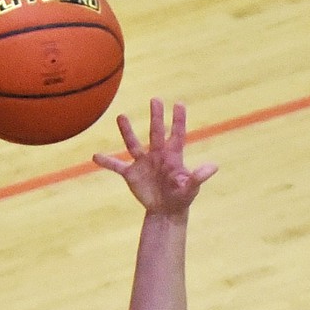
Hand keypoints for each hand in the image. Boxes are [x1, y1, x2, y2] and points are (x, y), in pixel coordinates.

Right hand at [93, 99, 215, 216]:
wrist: (166, 211)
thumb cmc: (181, 197)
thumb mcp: (191, 188)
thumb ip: (199, 177)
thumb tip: (213, 167)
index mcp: (173, 156)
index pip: (177, 134)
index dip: (178, 120)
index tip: (179, 104)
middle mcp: (157, 154)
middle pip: (156, 132)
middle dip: (156, 116)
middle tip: (155, 99)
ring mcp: (143, 163)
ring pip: (133, 143)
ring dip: (127, 131)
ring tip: (121, 116)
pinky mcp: (131, 174)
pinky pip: (116, 166)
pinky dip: (107, 161)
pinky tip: (95, 156)